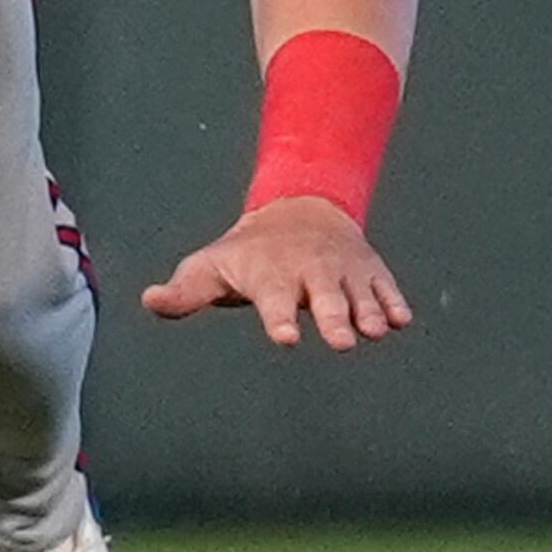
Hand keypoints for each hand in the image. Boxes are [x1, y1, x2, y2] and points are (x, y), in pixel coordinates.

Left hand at [140, 195, 414, 350]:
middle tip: (343, 342)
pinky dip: (394, 300)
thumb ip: (184, 290)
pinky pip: (386, 284)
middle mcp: (310, 271)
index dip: (279, 319)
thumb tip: (149, 299)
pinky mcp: (369, 270)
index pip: (274, 300)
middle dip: (333, 318)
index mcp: (271, 275)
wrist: (299, 208)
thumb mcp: (210, 266)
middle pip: (324, 297)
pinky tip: (402, 319)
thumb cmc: (247, 253)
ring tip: (376, 330)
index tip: (286, 338)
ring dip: (368, 310)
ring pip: (358, 292)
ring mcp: (343, 270)